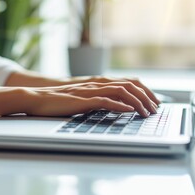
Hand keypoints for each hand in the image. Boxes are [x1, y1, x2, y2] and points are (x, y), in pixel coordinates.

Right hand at [23, 81, 157, 116]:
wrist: (38, 99)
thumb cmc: (58, 101)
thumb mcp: (83, 99)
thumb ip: (97, 100)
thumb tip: (114, 107)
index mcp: (98, 83)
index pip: (128, 82)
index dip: (144, 90)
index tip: (153, 101)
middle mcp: (97, 84)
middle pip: (129, 85)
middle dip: (146, 97)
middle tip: (156, 109)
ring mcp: (90, 91)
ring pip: (121, 91)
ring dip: (137, 102)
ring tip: (146, 112)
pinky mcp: (83, 100)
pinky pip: (105, 101)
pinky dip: (119, 106)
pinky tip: (128, 111)